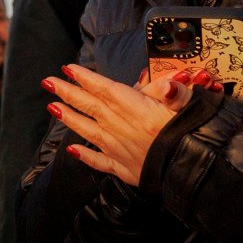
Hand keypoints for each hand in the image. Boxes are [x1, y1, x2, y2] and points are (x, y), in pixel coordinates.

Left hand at [45, 64, 202, 185]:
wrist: (195, 174)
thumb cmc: (194, 137)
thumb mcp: (188, 106)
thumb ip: (172, 91)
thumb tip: (167, 82)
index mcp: (136, 109)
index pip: (105, 88)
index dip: (86, 77)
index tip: (67, 68)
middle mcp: (121, 127)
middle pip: (90, 106)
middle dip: (68, 92)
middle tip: (47, 82)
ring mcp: (119, 149)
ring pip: (88, 130)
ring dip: (70, 118)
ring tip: (53, 108)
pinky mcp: (124, 169)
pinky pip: (99, 161)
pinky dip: (84, 155)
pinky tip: (72, 150)